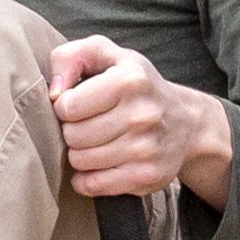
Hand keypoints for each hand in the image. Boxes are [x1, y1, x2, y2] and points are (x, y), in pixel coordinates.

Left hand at [48, 35, 233, 207]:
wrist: (186, 122)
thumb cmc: (135, 85)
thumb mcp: (106, 55)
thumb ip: (69, 57)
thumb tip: (54, 93)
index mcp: (130, 80)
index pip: (69, 106)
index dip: (64, 106)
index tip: (78, 104)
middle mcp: (142, 115)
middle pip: (72, 136)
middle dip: (71, 131)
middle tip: (87, 124)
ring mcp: (146, 149)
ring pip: (80, 161)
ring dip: (80, 154)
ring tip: (96, 142)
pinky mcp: (146, 177)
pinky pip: (93, 185)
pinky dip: (87, 178)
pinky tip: (98, 164)